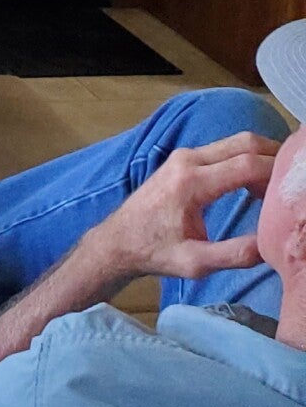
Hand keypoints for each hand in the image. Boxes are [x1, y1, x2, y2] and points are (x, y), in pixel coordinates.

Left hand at [86, 134, 279, 288]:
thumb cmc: (155, 253)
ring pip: (236, 143)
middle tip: (291, 184)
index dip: (276, 174)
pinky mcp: (184, 158)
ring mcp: (185, 155)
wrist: (118, 241)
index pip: (247, 165)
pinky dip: (247, 160)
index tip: (292, 192)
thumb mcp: (195, 263)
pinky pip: (225, 149)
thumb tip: (269, 244)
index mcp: (191, 183)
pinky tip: (256, 186)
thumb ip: (234, 254)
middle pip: (245, 143)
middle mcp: (188, 160)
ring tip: (275, 190)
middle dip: (275, 158)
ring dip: (262, 159)